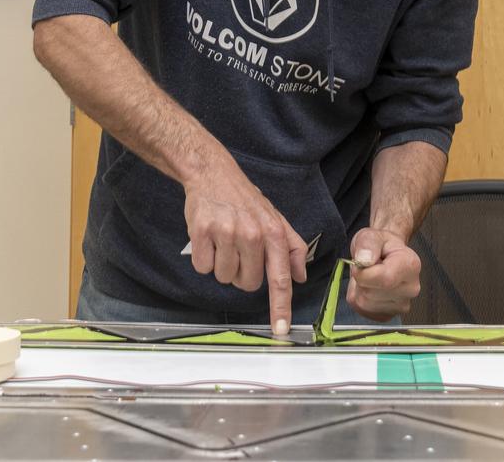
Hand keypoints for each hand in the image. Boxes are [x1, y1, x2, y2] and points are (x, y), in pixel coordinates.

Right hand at [181, 152, 307, 334]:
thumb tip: (300, 276)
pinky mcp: (203, 231)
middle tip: (238, 250)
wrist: (213, 173)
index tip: (280, 330)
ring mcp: (227, 232)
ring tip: (223, 241)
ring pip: (224, 277)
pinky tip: (209, 239)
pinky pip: (203, 267)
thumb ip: (291, 247)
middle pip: (247, 284)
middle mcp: (252, 234)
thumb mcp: (275, 218)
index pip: (280, 278)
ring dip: (222, 265)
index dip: (281, 307)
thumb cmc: (245, 199)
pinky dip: (204, 258)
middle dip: (241, 274)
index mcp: (274, 232)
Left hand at [346, 227, 420, 320]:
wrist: (387, 255)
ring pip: (364, 303)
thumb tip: (363, 260)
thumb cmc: (381, 245)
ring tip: (369, 276)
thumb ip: (367, 244)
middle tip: (368, 267)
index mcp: (411, 266)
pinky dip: (359, 298)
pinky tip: (369, 287)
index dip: (364, 272)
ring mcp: (401, 305)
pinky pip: (362, 310)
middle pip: (371, 293)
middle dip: (361, 279)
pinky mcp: (389, 315)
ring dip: (359, 288)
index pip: (384, 279)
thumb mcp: (371, 235)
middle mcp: (411, 289)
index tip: (360, 262)